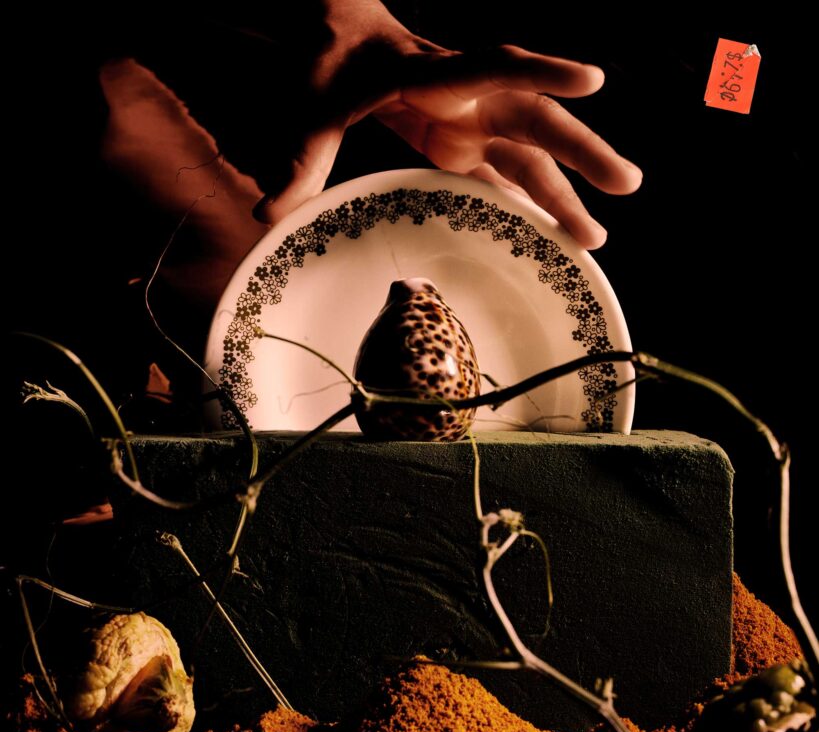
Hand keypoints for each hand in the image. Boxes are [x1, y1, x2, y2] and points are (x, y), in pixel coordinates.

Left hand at [254, 0, 641, 247]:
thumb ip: (298, 160)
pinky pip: (504, 173)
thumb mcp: (308, 110)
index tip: (592, 81)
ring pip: (528, 153)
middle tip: (627, 186)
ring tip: (596, 236)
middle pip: (532, 120)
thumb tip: (268, 212)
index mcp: (430, 75)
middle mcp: (463, 97)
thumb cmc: (325, 65)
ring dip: (564, 191)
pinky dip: (528, 201)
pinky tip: (554, 231)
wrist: (336, 38)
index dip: (541, 73)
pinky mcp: (463, 140)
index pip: (493, 66)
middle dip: (580, 152)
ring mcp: (469, 119)